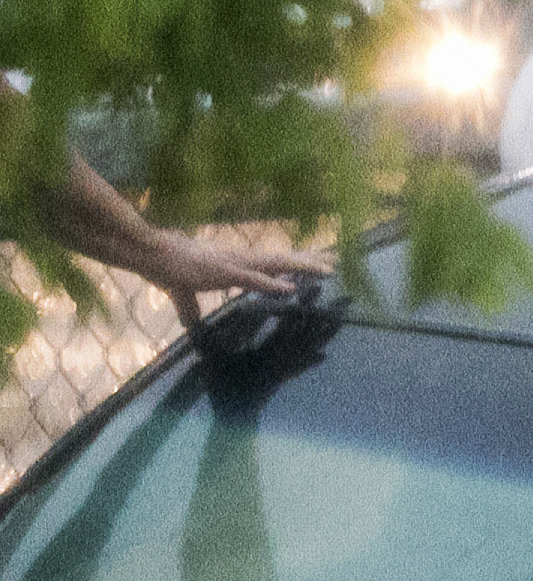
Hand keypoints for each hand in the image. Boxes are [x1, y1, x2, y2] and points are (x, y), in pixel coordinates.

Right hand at [134, 231, 327, 329]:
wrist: (150, 253)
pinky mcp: (222, 272)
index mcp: (235, 263)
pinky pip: (252, 279)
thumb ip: (190, 311)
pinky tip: (291, 288)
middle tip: (335, 264)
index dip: (293, 263)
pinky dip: (272, 284)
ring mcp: (234, 264)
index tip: (316, 263)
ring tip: (326, 270)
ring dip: (301, 268)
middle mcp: (240, 260)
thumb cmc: (167, 268)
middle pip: (281, 260)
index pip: (271, 263)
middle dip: (308, 262)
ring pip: (275, 265)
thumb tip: (191, 327)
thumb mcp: (183, 295)